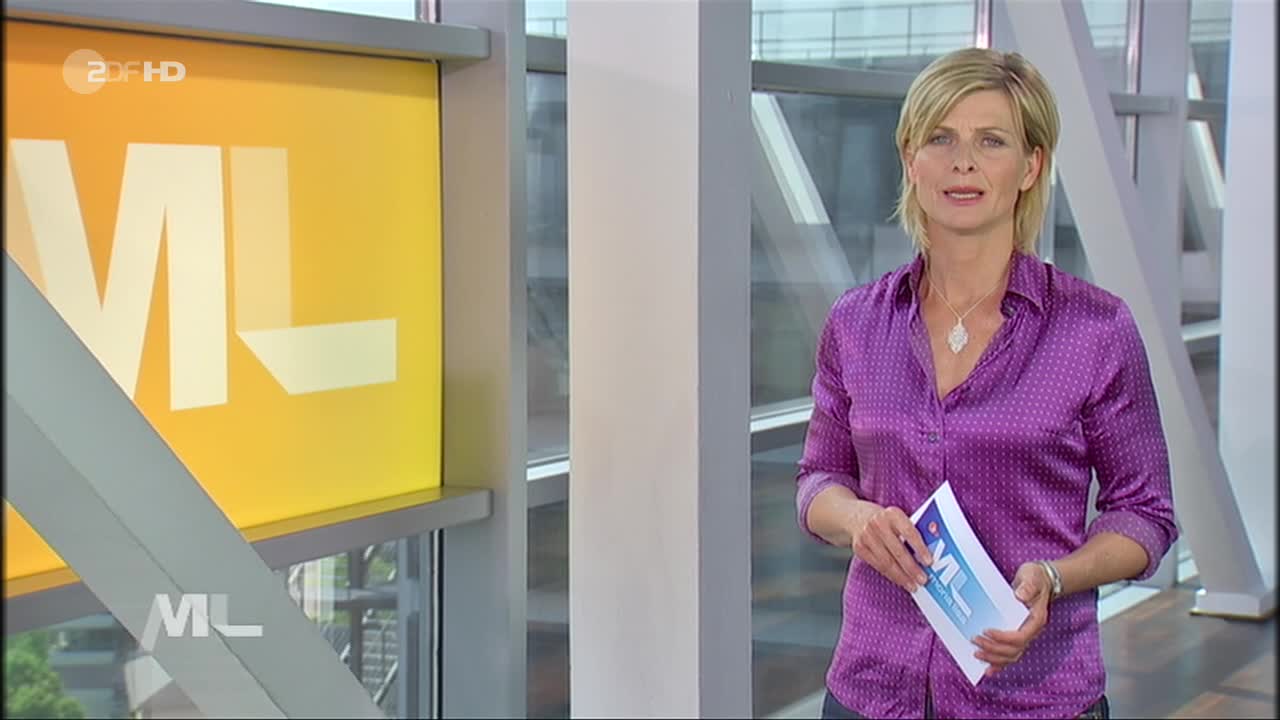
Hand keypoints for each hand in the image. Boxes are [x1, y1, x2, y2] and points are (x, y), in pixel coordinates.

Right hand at [847, 503, 932, 592]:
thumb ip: (912, 530)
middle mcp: (878, 524)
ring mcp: (866, 536)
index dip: (919, 548)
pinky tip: (900, 581)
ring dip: (902, 576)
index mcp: (892, 514)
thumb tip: (932, 551)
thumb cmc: (886, 520)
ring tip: (913, 586)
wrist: (856, 516)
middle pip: (897, 550)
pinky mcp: (859, 548)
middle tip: (923, 580)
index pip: (909, 532)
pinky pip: (878, 566)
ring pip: (887, 562)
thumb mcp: (898, 518)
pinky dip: (891, 576)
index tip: (929, 562)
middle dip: (912, 568)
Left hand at [973, 561, 1052, 675]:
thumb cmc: (1035, 578)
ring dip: (994, 658)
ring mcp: (1024, 635)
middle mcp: (1031, 632)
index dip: (1003, 638)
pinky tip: (988, 669)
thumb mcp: (1032, 576)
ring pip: (1011, 656)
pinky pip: (1009, 654)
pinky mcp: (1016, 636)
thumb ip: (1028, 586)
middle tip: (975, 641)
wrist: (1040, 580)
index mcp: (1036, 620)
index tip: (986, 631)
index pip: (1020, 637)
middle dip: (993, 649)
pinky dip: (999, 664)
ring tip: (976, 654)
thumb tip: (1020, 595)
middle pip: (1014, 650)